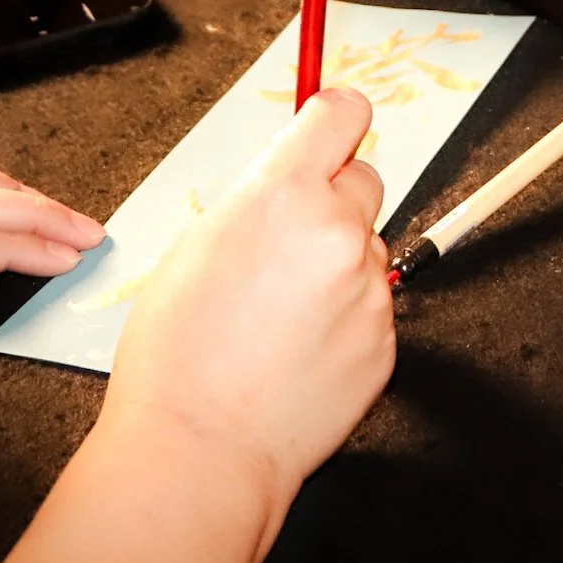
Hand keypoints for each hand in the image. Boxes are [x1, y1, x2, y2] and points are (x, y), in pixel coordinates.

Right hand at [105, 89, 393, 525]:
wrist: (201, 448)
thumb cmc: (177, 357)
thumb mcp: (198, 245)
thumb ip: (258, 201)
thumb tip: (289, 181)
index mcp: (283, 194)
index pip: (342, 115)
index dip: (338, 117)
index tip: (335, 125)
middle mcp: (336, 230)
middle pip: (363, 180)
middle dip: (332, 200)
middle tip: (289, 244)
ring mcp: (368, 287)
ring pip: (367, 248)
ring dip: (338, 264)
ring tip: (282, 315)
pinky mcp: (385, 338)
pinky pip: (373, 305)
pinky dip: (346, 318)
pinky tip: (300, 349)